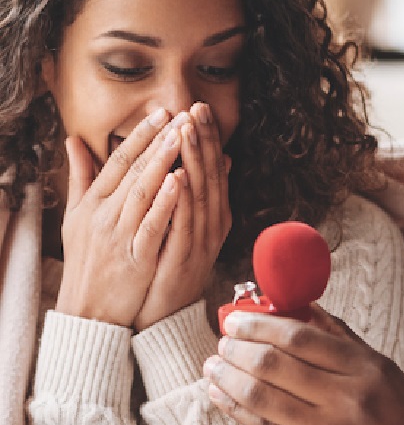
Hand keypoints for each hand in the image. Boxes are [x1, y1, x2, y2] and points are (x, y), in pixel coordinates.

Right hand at [56, 108, 182, 325]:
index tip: (160, 113)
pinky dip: (165, 202)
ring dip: (163, 163)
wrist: (88, 310)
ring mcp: (118, 236)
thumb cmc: (87, 259)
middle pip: (132, 171)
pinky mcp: (135, 257)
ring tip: (182, 137)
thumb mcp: (77, 217)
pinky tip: (180, 181)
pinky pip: (152, 225)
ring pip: (142, 193)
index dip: (140, 135)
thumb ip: (81, 177)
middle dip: (157, 141)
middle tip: (179, 116)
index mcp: (92, 203)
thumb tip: (73, 140)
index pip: (117, 161)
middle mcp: (103, 216)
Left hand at [133, 102, 231, 330]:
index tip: (198, 108)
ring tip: (187, 130)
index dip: (207, 138)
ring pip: (201, 194)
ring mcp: (201, 241)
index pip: (212, 169)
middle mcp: (211, 224)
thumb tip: (219, 159)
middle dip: (203, 140)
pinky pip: (185, 224)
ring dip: (195, 160)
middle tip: (196, 107)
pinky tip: (179, 176)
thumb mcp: (186, 225)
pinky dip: (183, 200)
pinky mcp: (185, 259)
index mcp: (212, 214)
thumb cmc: (168, 267)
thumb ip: (198, 193)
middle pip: (210, 175)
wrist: (163, 316)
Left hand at [204, 305, 403, 424]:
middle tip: (223, 338)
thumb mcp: (387, 373)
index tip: (238, 317)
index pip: (301, 337)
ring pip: (261, 397)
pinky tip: (221, 395)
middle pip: (275, 364)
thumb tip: (302, 308)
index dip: (260, 324)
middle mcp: (347, 400)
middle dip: (238, 348)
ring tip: (214, 364)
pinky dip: (236, 410)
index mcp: (368, 370)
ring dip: (229, 377)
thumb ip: (342, 339)